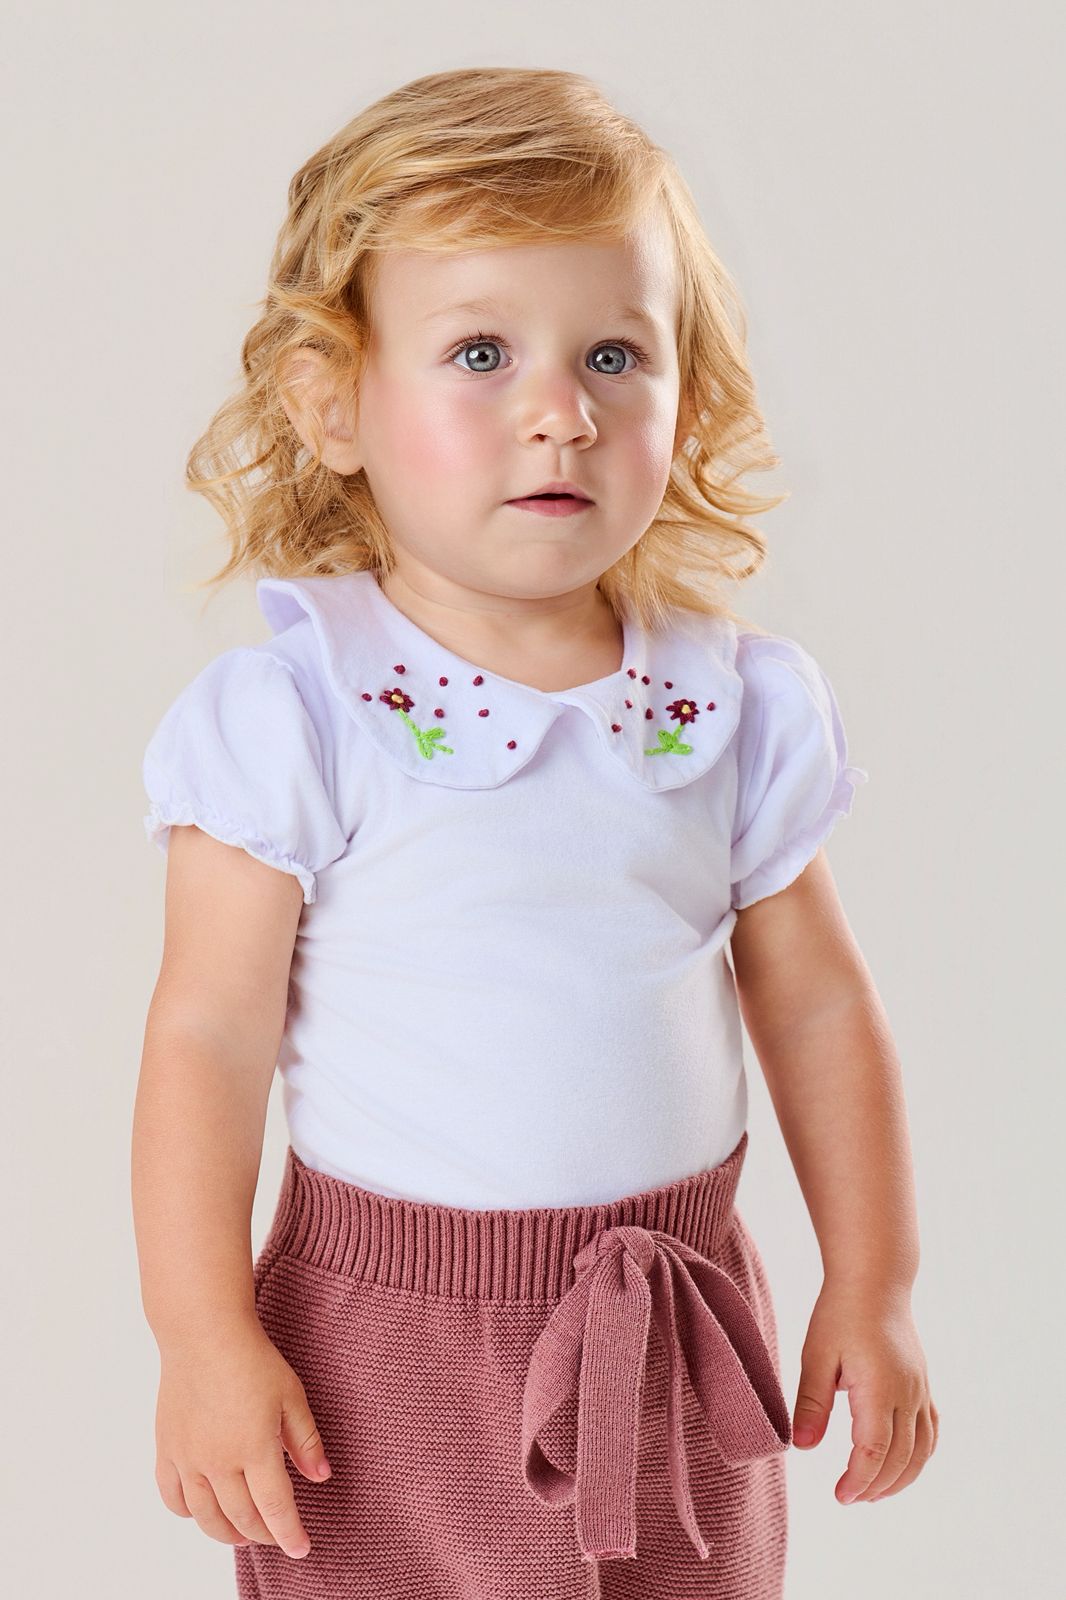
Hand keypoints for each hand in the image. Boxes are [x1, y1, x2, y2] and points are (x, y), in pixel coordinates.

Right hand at [153, 1318, 332, 1559]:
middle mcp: (218, 1462)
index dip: (290, 1534)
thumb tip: (321, 1477)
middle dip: (262, 1534)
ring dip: (226, 1533)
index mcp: (254, 1448)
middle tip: (276, 1535)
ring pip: (206, 1517)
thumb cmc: (252, 1359)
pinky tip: (202, 1510)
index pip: (276, 1508)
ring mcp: (188, 1459)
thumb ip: (306, 1441)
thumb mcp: (291, 1395)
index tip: (301, 1548)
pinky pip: (172, 1498)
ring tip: (243, 1533)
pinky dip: (188, 1512)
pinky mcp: (166, 1450)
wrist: (203, 1334)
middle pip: (242, 1518)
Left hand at [791, 1280, 937, 1503]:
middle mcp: (907, 1393)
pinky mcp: (922, 1384)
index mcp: (879, 1387)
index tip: (840, 1496)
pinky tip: (902, 1465)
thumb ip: (811, 1403)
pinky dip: (919, 1456)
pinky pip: (930, 1431)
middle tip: (848, 1498)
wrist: (875, 1280)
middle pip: (900, 1457)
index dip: (859, 1479)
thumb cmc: (840, 1313)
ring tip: (872, 1492)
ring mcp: (919, 1389)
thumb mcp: (816, 1355)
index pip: (874, 1450)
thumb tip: (802, 1448)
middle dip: (876, 1485)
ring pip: (921, 1450)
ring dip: (901, 1478)